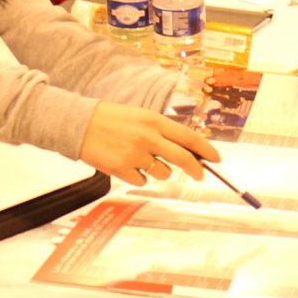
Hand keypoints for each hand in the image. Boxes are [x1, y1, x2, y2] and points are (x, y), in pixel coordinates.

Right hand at [79, 102, 216, 186]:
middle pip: (183, 158)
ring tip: (143, 159)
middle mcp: (148, 138)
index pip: (189, 137)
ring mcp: (135, 155)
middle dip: (196, 169)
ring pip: (163, 173)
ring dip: (160, 171)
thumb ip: (163, 131)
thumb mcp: (142, 117)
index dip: (206, 149)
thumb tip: (186, 149)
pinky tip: (128, 164)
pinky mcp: (122, 169)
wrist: (81, 124)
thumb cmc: (113, 119)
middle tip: (200, 174)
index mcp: (155, 121)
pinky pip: (143, 180)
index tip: (216, 158)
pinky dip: (140, 176)